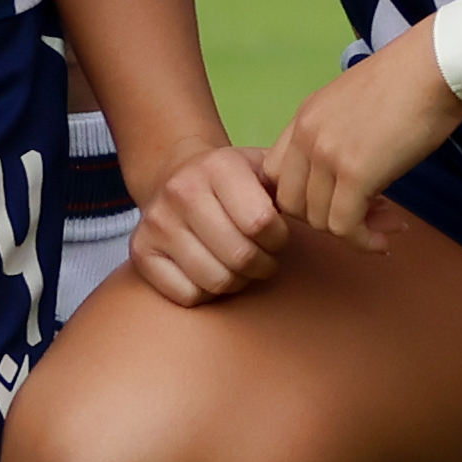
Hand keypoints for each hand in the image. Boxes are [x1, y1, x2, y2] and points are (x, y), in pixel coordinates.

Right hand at [119, 137, 291, 305]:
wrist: (174, 173)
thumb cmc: (234, 181)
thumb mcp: (264, 167)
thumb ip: (293, 182)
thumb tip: (321, 206)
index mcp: (218, 166)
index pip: (261, 224)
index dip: (279, 240)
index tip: (276, 236)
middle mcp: (181, 191)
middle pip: (240, 257)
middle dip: (262, 265)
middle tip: (262, 257)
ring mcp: (157, 222)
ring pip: (215, 280)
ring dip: (236, 281)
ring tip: (238, 265)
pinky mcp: (140, 251)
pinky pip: (186, 295)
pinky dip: (205, 292)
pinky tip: (209, 270)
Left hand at [255, 33, 461, 249]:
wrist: (435, 66)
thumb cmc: (410, 83)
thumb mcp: (355, 106)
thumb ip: (339, 135)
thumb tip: (350, 174)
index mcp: (303, 118)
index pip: (277, 174)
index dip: (305, 197)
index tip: (340, 202)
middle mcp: (305, 136)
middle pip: (290, 202)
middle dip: (326, 219)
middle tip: (367, 218)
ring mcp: (326, 154)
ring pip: (316, 219)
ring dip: (351, 232)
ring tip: (386, 224)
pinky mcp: (355, 172)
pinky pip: (344, 226)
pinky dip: (363, 241)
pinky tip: (385, 239)